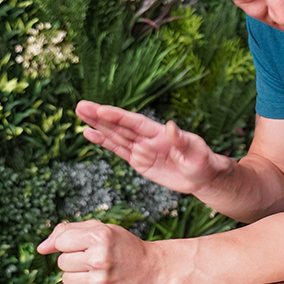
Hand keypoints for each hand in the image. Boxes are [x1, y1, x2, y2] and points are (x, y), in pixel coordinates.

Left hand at [38, 220, 166, 283]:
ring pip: (65, 279)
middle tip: (96, 260)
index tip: (86, 246)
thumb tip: (42, 248)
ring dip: (78, 276)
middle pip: (62, 262)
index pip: (61, 241)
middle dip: (75, 260)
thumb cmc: (126, 248)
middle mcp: (99, 258)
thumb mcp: (102, 229)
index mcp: (99, 237)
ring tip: (98, 272)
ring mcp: (99, 281)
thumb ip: (68, 231)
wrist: (154, 270)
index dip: (71, 243)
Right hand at [76, 100, 217, 194]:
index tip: (100, 109)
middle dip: (100, 117)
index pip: (135, 123)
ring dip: (98, 126)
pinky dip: (104, 143)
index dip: (118, 116)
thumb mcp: (195, 152)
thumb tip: (172, 127)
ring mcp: (142, 150)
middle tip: (80, 105)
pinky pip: (119, 151)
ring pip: (116, 136)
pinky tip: (90, 134)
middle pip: (120, 126)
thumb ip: (182, 141)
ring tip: (80, 114)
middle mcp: (147, 138)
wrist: (202, 177)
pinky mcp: (139, 162)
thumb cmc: (202, 162)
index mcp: (160, 133)